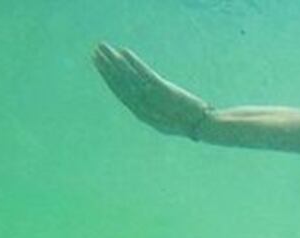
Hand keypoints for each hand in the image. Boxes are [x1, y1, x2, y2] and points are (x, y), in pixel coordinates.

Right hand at [92, 42, 211, 137]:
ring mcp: (153, 99)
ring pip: (128, 78)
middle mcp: (144, 107)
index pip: (120, 93)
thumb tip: (145, 94)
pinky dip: (134, 63)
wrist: (204, 126)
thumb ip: (153, 107)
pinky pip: (145, 75)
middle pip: (120, 84)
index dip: (108, 78)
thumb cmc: (187, 122)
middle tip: (95, 52)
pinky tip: (124, 52)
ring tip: (104, 47)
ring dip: (114, 61)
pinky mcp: (164, 91)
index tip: (100, 65)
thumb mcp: (166, 117)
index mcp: (142, 115)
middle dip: (106, 67)